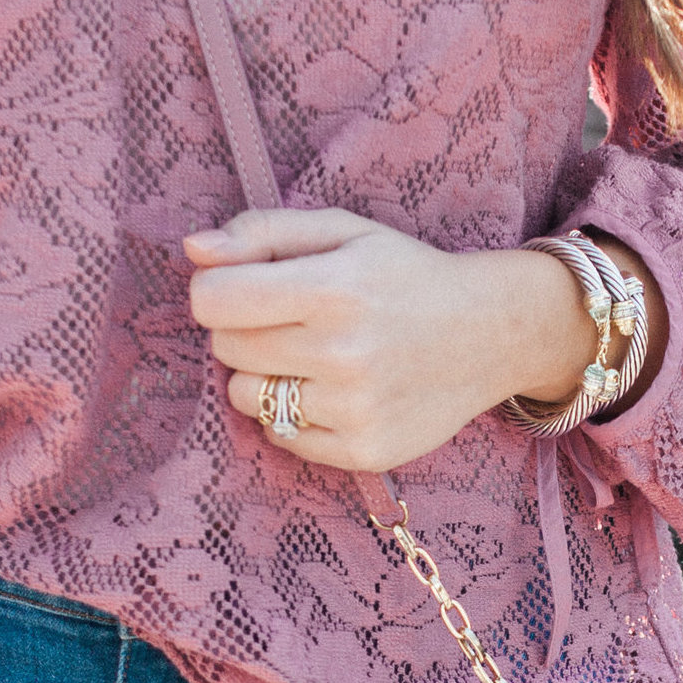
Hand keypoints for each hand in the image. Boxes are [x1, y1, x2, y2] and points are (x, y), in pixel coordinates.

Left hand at [185, 207, 659, 472]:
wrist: (490, 333)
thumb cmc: (404, 275)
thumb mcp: (343, 232)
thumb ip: (263, 233)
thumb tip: (193, 249)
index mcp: (334, 288)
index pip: (215, 301)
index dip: (217, 292)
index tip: (242, 289)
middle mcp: (344, 352)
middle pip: (227, 349)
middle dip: (244, 332)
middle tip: (291, 322)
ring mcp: (355, 409)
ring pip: (247, 398)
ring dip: (263, 377)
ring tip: (311, 358)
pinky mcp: (364, 451)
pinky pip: (281, 438)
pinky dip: (293, 416)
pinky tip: (331, 392)